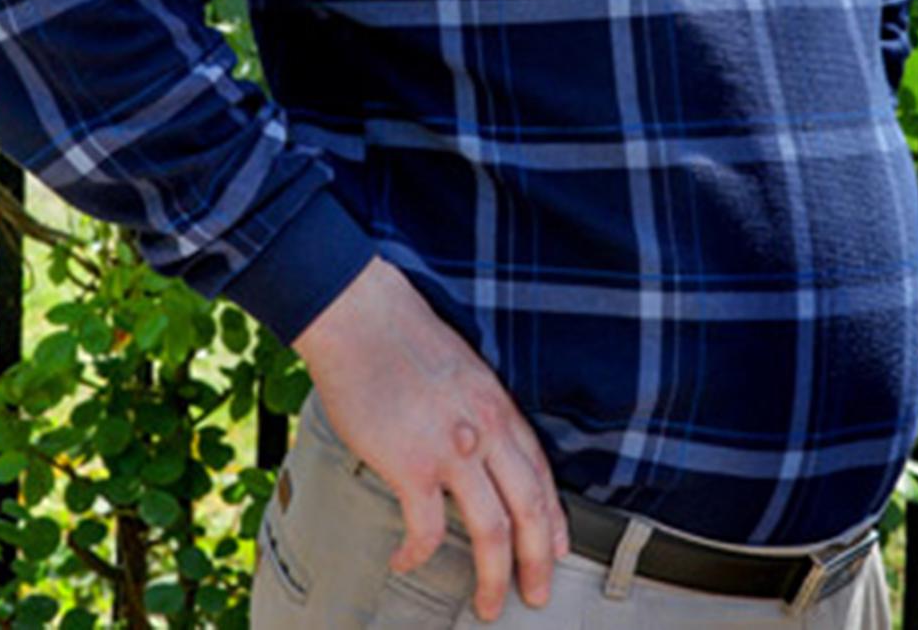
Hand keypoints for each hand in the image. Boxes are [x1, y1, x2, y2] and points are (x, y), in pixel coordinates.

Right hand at [292, 255, 569, 620]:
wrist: (362, 316)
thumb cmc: (402, 338)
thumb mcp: (462, 372)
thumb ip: (475, 412)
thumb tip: (474, 451)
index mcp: (499, 406)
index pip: (541, 474)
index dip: (553, 520)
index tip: (556, 551)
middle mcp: (486, 430)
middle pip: (530, 509)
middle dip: (538, 561)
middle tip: (537, 595)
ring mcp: (452, 450)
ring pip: (492, 530)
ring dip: (495, 576)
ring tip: (490, 605)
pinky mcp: (411, 463)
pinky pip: (425, 528)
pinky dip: (419, 554)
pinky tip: (407, 562)